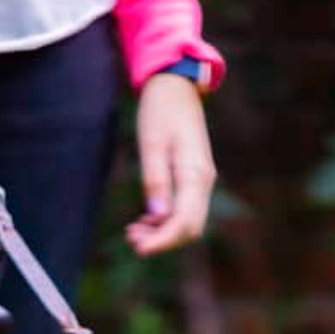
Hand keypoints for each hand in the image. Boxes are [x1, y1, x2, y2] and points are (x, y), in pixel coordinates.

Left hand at [126, 73, 216, 257]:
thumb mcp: (152, 143)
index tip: (140, 249)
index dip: (163, 241)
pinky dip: (165, 221)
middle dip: (162, 240)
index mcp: (195, 174)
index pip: (184, 222)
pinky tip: (144, 220)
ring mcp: (200, 180)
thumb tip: (158, 216)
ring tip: (133, 232)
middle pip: (190, 228)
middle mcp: (203, 181)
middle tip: (131, 240)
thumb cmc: (161, 109)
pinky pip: (183, 209)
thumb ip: (155, 180)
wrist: (176, 84)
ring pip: (187, 221)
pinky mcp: (192, 178)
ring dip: (162, 232)